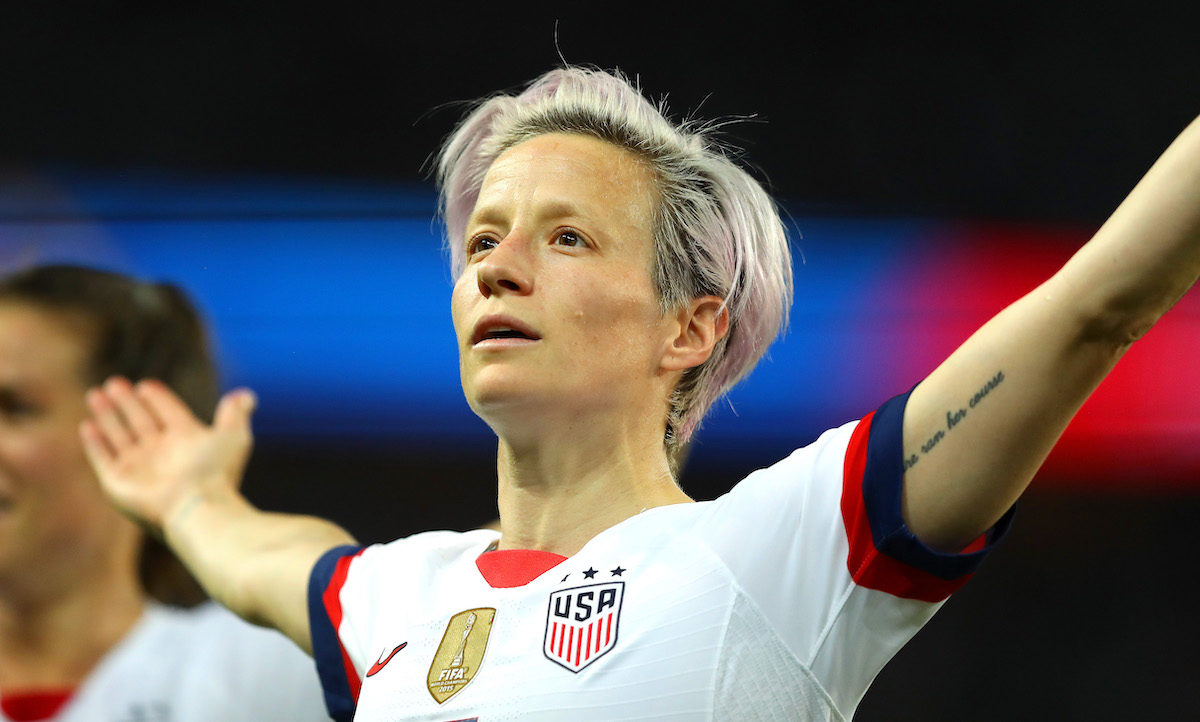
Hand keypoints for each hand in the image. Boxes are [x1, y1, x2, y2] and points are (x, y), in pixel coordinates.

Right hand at [80, 377, 256, 532]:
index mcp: (186, 440)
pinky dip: (95, 443)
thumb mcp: (233, 436)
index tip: (146, 384)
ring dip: (107, 415)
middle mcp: (162, 454)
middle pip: (141, 421)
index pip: (168, 413)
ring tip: (95, 393)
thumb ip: (235, 413)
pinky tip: (87, 426)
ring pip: (119, 435)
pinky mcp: (118, 484)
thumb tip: (247, 395)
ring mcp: (139, 469)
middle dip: (127, 402)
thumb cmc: (216, 472)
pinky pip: (103, 459)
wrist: (197, 507)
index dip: (158, 399)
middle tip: (114, 382)